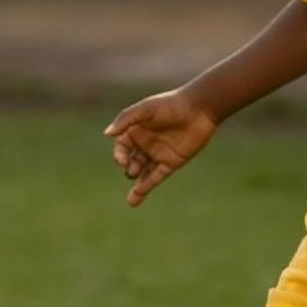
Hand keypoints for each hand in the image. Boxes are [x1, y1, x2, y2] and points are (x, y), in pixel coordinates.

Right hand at [104, 89, 217, 206]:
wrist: (200, 109)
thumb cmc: (171, 105)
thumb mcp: (146, 109)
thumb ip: (126, 119)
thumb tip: (107, 134)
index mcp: (136, 130)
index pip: (121, 148)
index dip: (119, 156)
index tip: (121, 161)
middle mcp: (146, 144)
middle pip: (131, 162)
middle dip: (128, 169)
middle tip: (132, 170)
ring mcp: (159, 154)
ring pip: (142, 173)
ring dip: (136, 187)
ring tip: (131, 202)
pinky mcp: (172, 162)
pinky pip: (156, 176)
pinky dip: (147, 186)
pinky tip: (137, 197)